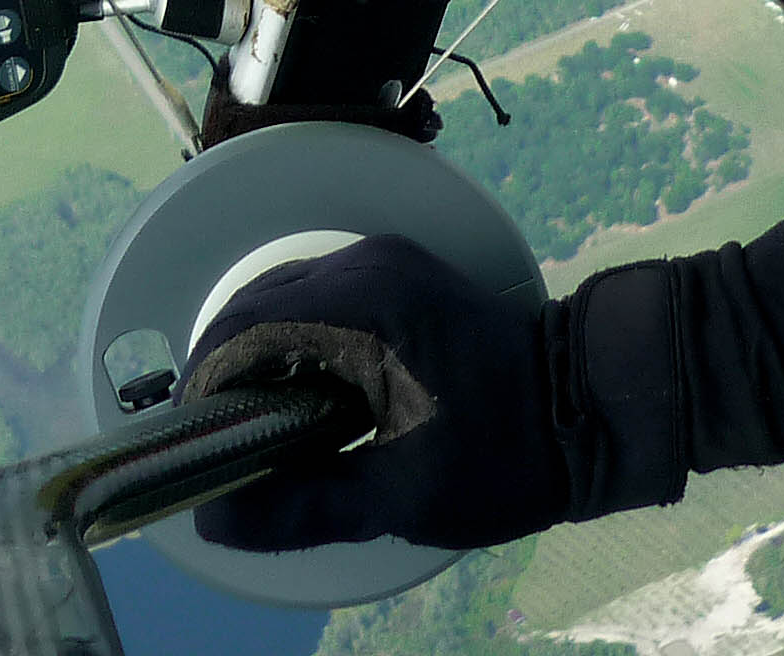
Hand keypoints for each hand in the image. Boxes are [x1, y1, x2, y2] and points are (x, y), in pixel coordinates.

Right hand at [179, 233, 568, 552]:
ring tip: (249, 430)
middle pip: (256, 307)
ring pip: (284, 299)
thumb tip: (216, 521)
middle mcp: (367, 263)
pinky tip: (296, 401)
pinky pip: (319, 299)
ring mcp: (386, 262)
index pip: (245, 328)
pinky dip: (294, 343)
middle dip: (224, 372)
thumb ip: (301, 507)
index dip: (204, 384)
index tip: (187, 439)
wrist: (596, 407)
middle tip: (212, 443)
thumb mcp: (400, 498)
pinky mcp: (399, 274)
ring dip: (257, 357)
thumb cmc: (507, 454)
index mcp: (363, 303)